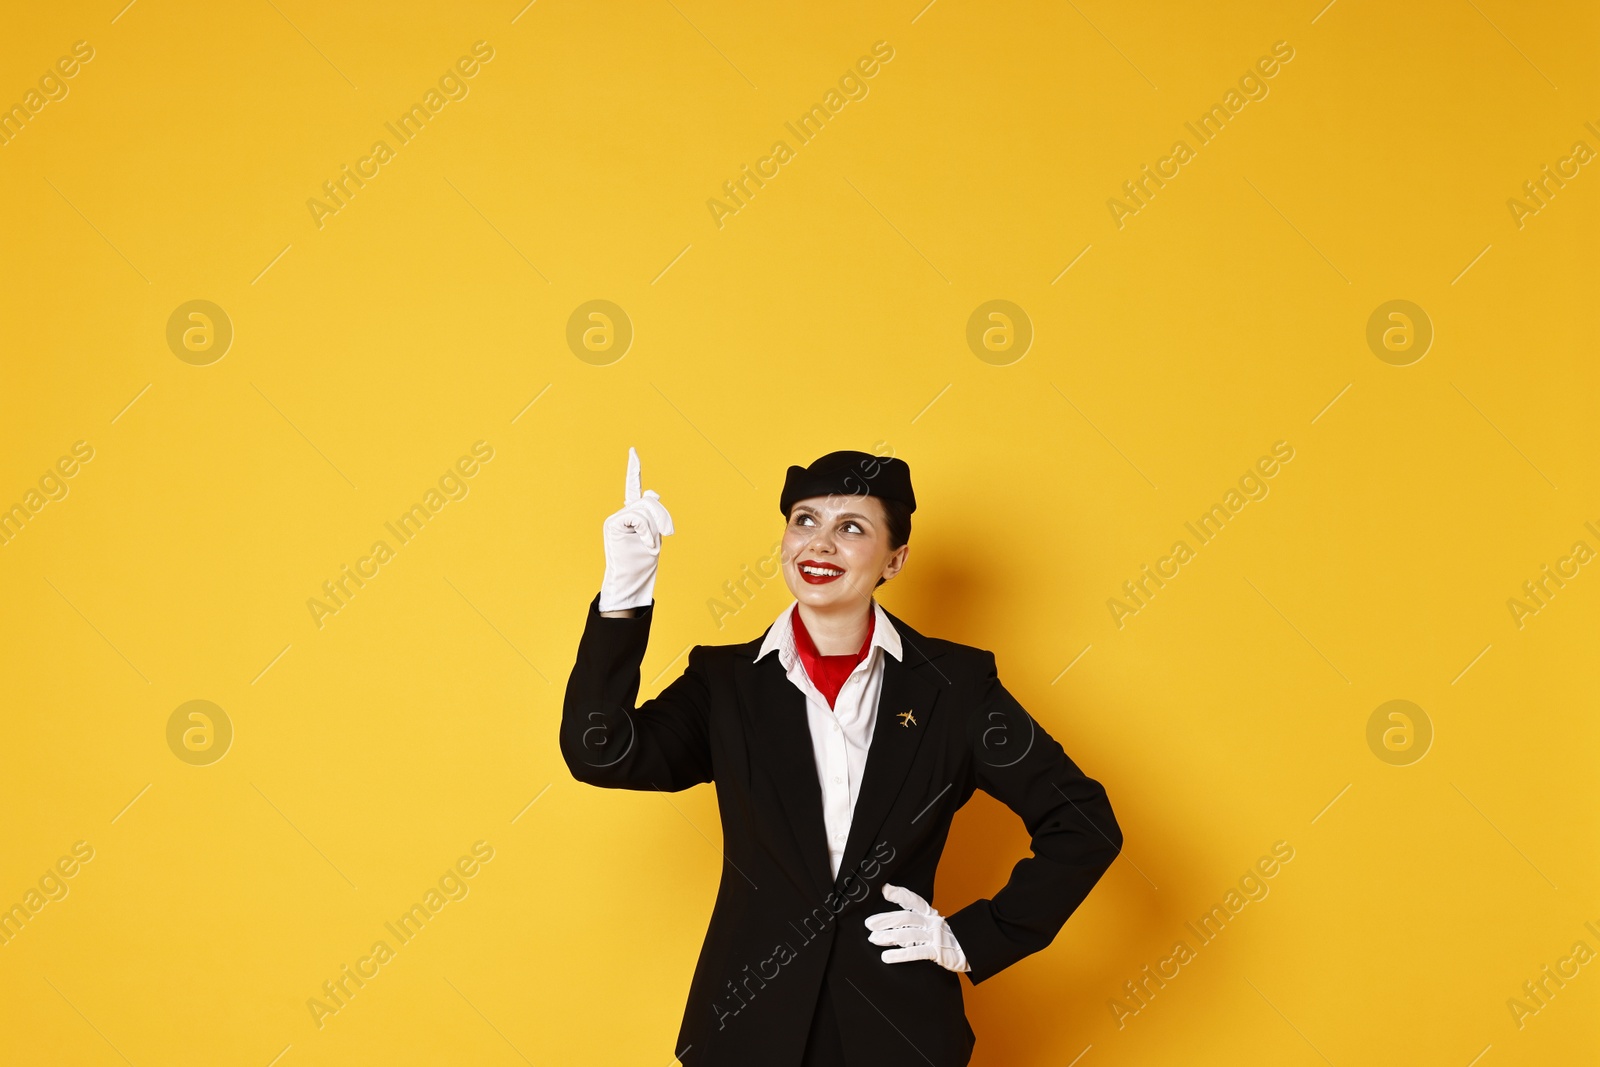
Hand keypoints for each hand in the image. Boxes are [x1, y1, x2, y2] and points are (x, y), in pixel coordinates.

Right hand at [598, 447, 674, 612]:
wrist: (631, 581)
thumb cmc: (642, 563)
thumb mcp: (655, 536)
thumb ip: (654, 514)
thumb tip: (652, 492)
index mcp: (633, 515)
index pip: (634, 487)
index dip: (634, 469)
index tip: (633, 451)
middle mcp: (623, 514)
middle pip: (648, 500)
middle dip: (662, 516)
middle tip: (668, 533)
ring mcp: (616, 518)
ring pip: (644, 508)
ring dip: (654, 529)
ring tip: (651, 546)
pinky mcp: (612, 524)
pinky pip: (638, 518)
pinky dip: (646, 532)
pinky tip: (645, 545)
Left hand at [864, 883, 969, 972]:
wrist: (971, 951)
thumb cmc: (946, 940)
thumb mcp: (931, 927)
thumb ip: (914, 926)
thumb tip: (889, 927)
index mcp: (930, 914)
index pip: (913, 901)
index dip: (899, 894)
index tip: (884, 889)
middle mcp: (932, 922)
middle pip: (906, 918)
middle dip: (886, 920)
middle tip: (869, 924)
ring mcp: (935, 937)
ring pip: (909, 935)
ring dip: (889, 937)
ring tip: (873, 939)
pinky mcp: (938, 952)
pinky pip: (917, 952)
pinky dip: (900, 955)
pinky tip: (887, 957)